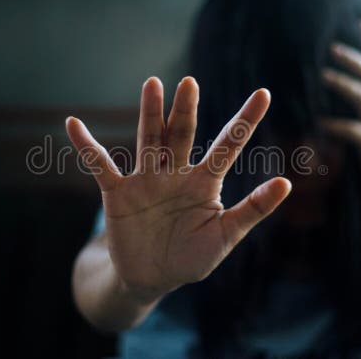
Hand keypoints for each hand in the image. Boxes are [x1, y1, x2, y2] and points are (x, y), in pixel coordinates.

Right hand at [65, 77, 291, 302]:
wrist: (151, 277)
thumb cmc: (192, 256)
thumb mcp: (225, 236)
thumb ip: (252, 210)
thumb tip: (286, 183)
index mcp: (205, 182)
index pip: (228, 145)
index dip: (245, 120)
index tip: (264, 93)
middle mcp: (175, 173)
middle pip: (182, 134)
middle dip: (186, 110)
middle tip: (190, 84)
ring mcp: (146, 180)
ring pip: (149, 140)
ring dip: (150, 114)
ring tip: (153, 84)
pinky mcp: (118, 193)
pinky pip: (101, 166)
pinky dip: (88, 146)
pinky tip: (74, 124)